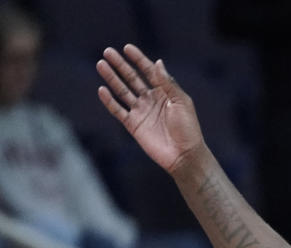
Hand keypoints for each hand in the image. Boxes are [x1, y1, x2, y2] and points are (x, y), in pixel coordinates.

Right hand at [96, 45, 204, 174]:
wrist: (184, 155)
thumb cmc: (188, 129)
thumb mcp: (181, 102)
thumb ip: (168, 83)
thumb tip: (157, 62)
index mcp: (165, 93)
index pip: (149, 72)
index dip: (139, 59)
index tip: (127, 48)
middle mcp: (151, 100)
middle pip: (132, 79)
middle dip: (120, 65)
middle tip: (108, 51)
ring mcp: (141, 112)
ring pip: (122, 91)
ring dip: (112, 78)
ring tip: (101, 64)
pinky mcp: (133, 125)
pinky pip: (118, 110)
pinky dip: (109, 100)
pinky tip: (102, 89)